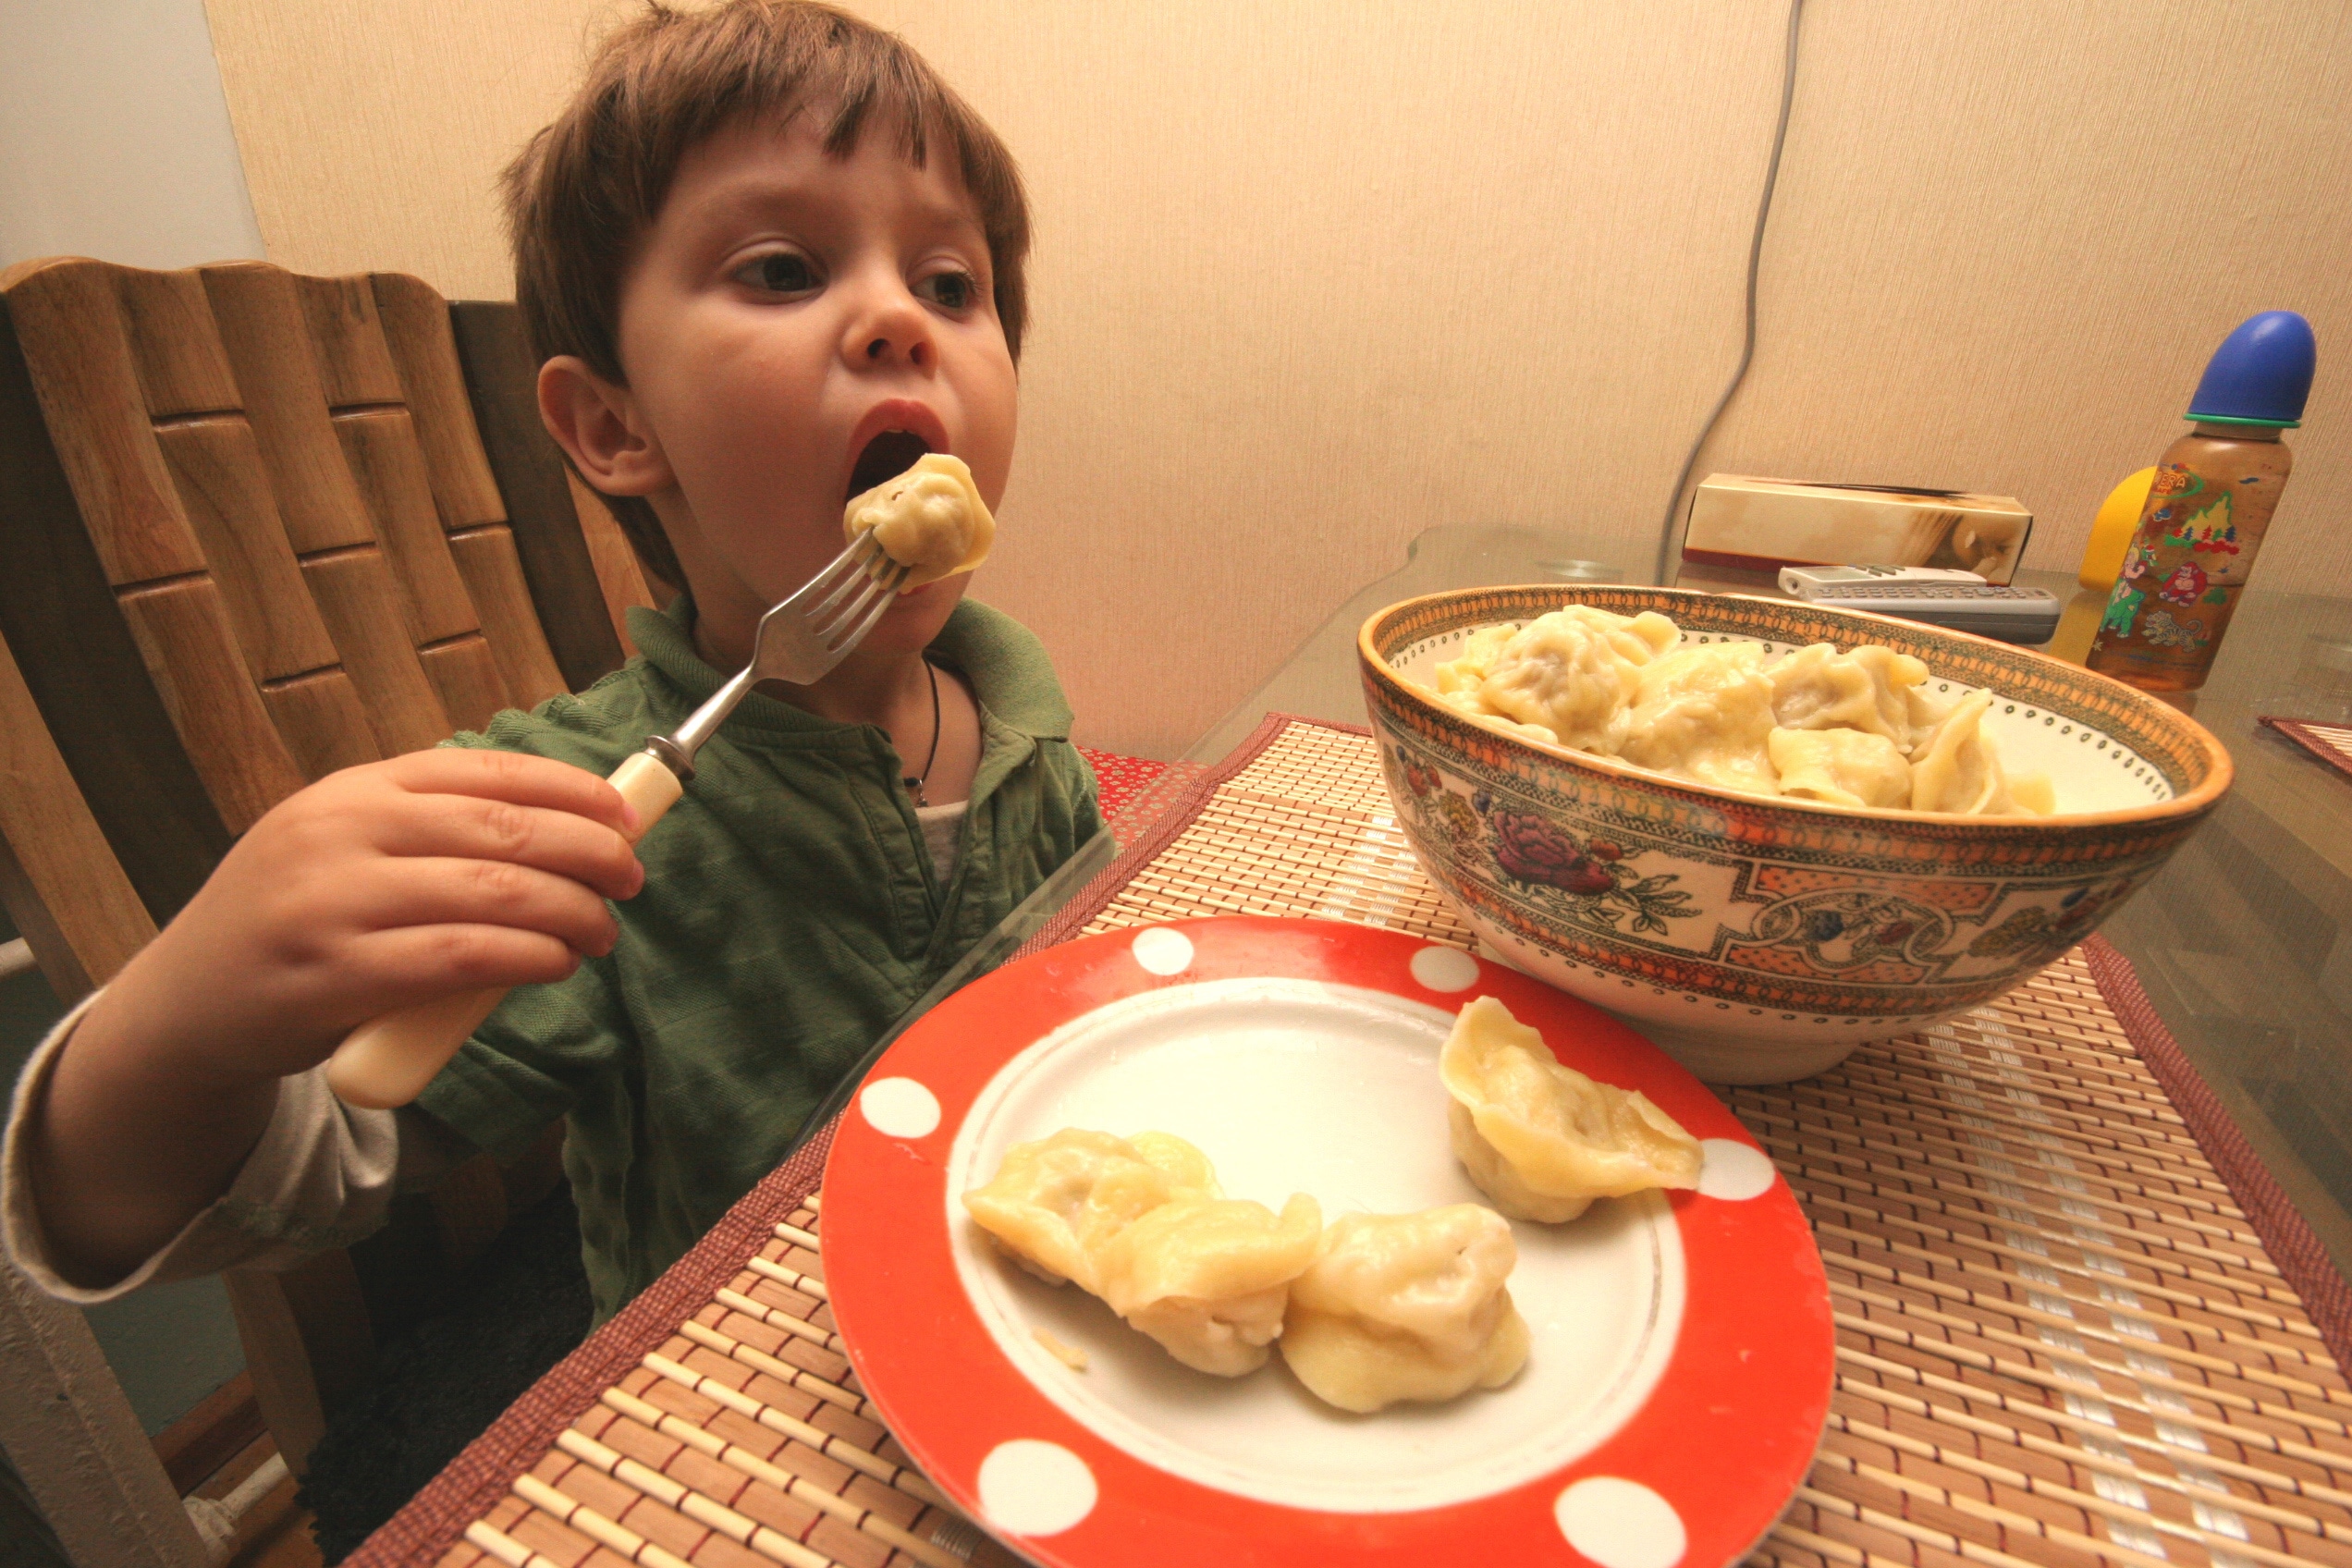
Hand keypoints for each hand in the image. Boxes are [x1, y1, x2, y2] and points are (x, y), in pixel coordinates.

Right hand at [28, 749, 644, 1283]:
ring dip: (569, 910)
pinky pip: (460, 958)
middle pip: (502, 827)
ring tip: (601, 929)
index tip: (625, 813)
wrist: (186, 1006)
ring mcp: (333, 903)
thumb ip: (430, 830)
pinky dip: (526, 957)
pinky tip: (557, 961)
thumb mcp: (345, 846)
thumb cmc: (294, 921)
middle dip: (587, 850)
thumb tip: (563, 823)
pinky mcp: (333, 977)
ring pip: (493, 891)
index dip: (570, 788)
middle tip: (629, 877)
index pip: (486, 770)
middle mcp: (341, 833)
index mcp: (355, 790)